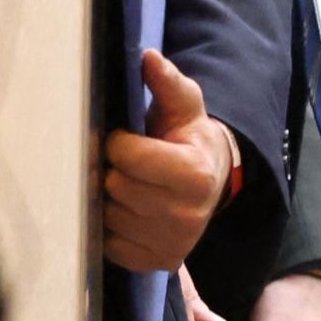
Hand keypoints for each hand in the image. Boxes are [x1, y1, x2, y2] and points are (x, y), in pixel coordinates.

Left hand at [101, 52, 237, 272]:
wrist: (212, 182)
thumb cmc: (190, 139)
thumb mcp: (184, 105)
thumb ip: (166, 82)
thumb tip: (148, 57)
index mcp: (195, 174)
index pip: (128, 156)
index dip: (119, 142)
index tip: (128, 139)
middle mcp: (187, 216)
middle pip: (116, 187)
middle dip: (115, 171)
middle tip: (127, 165)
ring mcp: (172, 244)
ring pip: (109, 216)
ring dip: (111, 199)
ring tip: (130, 186)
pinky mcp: (156, 263)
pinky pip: (110, 244)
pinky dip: (112, 227)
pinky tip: (129, 211)